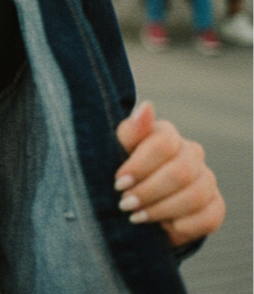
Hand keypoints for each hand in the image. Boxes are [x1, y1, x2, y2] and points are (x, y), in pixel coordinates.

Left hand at [115, 101, 224, 246]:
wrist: (138, 198)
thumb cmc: (125, 166)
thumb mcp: (118, 148)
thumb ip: (132, 130)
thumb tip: (147, 106)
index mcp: (167, 134)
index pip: (162, 144)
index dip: (139, 166)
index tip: (118, 182)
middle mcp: (191, 153)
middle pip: (179, 172)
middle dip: (149, 191)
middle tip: (125, 204)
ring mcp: (206, 178)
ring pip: (195, 195)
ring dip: (162, 210)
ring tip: (137, 217)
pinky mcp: (215, 205)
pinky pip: (209, 217)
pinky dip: (184, 226)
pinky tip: (163, 227)